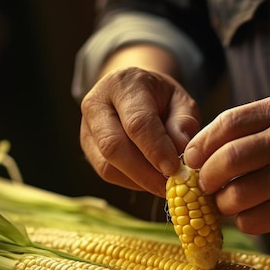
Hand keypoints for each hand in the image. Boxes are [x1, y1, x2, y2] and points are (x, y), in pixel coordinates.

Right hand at [80, 67, 200, 196]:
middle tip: (171, 185)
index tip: (175, 169)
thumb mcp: (180, 100)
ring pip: (107, 164)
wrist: (133, 92)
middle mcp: (97, 103)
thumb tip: (181, 149)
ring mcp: (86, 127)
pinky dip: (131, 182)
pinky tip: (150, 180)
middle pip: (114, 146)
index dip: (156, 149)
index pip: (137, 122)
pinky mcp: (87, 147)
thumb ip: (183, 122)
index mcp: (124, 84)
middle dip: (145, 172)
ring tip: (164, 184)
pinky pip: (107, 172)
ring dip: (139, 180)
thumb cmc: (161, 98)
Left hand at [184, 93, 269, 233]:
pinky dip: (244, 220)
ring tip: (229, 200)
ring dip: (222, 203)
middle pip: (226, 161)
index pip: (227, 124)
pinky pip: (252, 221)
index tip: (192, 158)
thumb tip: (198, 154)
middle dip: (205, 177)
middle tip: (205, 183)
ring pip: (235, 197)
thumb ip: (251, 128)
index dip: (200, 145)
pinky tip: (253, 212)